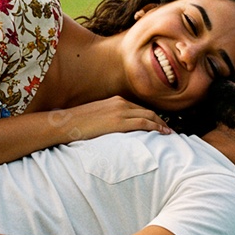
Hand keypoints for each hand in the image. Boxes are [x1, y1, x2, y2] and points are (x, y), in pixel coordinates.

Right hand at [47, 96, 172, 141]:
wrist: (66, 123)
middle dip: (159, 120)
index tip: (158, 123)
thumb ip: (106, 120)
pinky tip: (162, 133)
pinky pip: (143, 123)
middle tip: (168, 129)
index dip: (150, 116)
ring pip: (148, 116)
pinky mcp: (119, 121)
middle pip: (146, 110)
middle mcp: (119, 102)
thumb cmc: (76, 124)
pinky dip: (156, 127)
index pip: (138, 108)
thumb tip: (111, 130)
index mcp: (114, 100)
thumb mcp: (95, 117)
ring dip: (161, 124)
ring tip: (168, 133)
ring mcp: (120, 111)